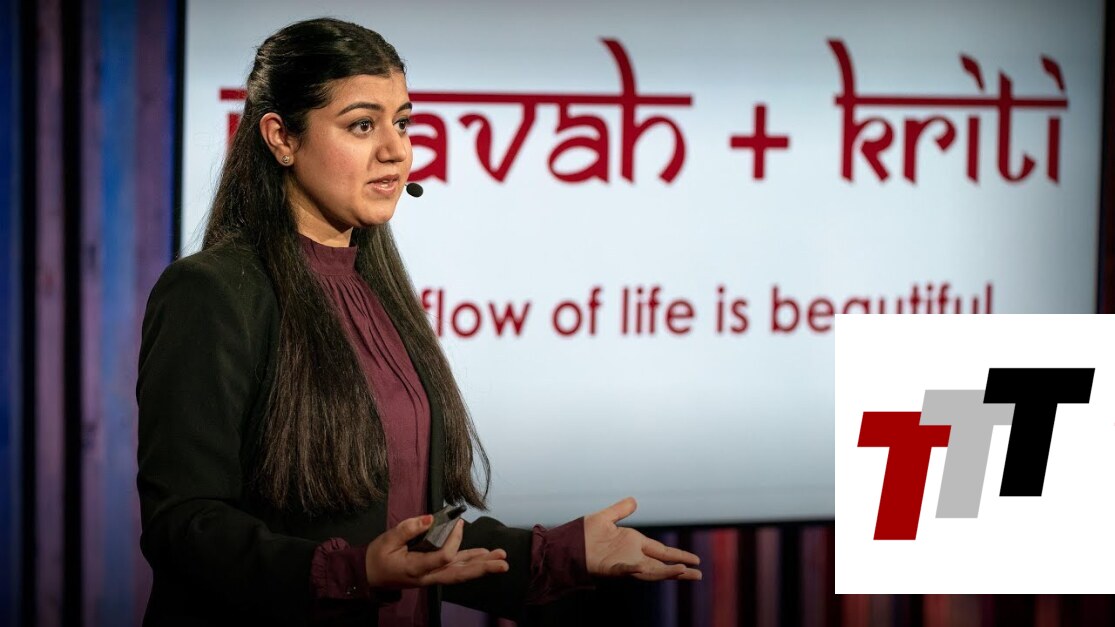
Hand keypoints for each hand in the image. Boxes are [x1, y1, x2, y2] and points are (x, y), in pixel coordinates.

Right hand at [364, 514, 508, 587]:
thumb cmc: (378, 557)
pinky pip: (456, 568)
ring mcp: (433, 576)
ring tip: (502, 559)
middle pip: (459, 573)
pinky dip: (471, 562)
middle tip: (503, 561)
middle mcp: (428, 575)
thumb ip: (407, 529)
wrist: (370, 577)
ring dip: (482, 566)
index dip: (453, 540)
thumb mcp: (386, 540)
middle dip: (483, 567)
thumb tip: (429, 518)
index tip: (456, 522)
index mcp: (416, 568)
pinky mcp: (434, 572)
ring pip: (461, 573)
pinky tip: (485, 556)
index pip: (442, 557)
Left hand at [584, 497, 701, 580]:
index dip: (678, 556)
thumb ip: (620, 510)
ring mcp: (623, 563)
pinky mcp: (610, 568)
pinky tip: (645, 568)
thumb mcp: (605, 518)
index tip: (695, 561)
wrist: (565, 545)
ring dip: (665, 572)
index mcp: (634, 544)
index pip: (662, 551)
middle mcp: (632, 556)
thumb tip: (633, 501)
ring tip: (683, 572)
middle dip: (679, 570)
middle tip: (699, 575)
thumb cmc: (583, 535)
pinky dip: (636, 570)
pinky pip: (626, 570)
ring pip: (650, 571)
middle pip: (661, 564)